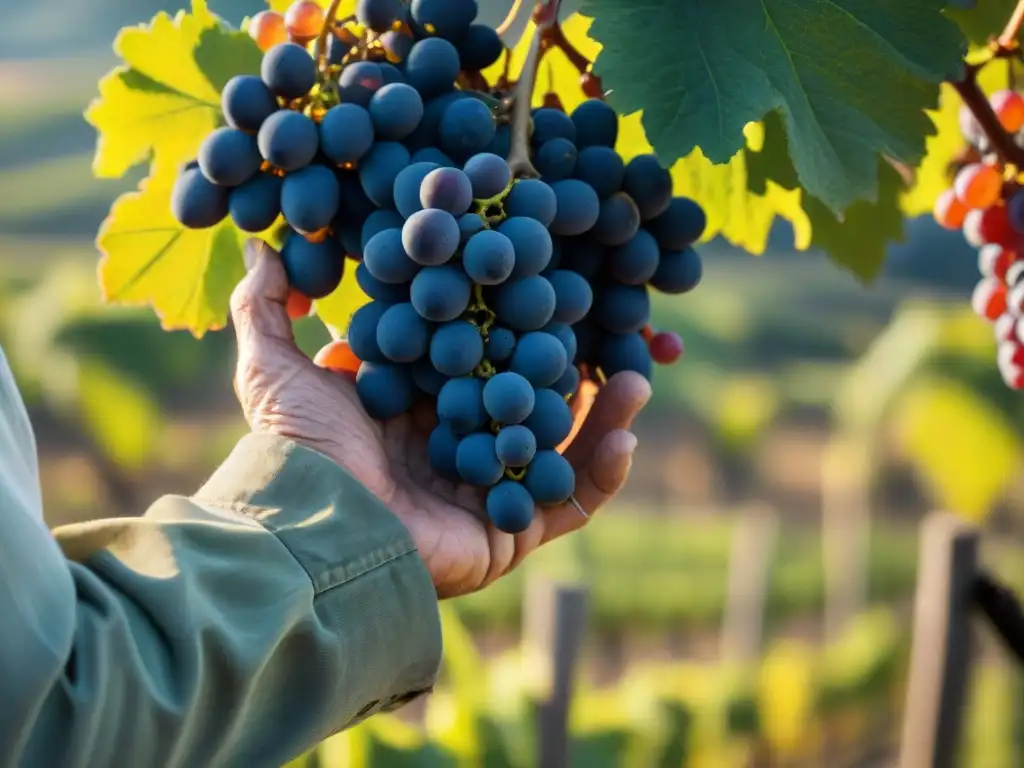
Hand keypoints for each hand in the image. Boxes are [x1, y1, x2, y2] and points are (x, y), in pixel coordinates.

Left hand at [231, 240, 650, 597]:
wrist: (312, 529)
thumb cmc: (298, 447)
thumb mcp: (275, 367)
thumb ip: (267, 306)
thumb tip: (263, 244)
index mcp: (416, 404)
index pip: (481, 354)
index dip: (515, 321)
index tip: (547, 282)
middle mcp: (456, 445)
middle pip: (531, 397)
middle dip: (575, 364)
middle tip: (616, 324)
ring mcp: (487, 490)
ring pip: (561, 446)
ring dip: (604, 413)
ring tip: (639, 375)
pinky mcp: (508, 534)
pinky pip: (570, 504)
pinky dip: (602, 473)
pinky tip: (625, 435)